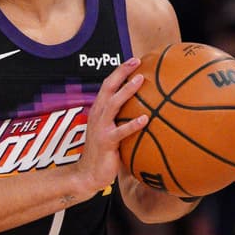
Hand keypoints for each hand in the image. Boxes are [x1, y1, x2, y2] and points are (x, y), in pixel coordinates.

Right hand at [74, 57, 150, 197]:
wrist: (88, 174)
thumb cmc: (103, 154)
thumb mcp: (111, 132)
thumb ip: (123, 120)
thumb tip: (147, 113)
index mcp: (99, 111)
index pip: (108, 86)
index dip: (119, 72)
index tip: (134, 60)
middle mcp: (97, 115)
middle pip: (108, 88)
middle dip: (121, 73)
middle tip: (136, 62)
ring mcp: (100, 128)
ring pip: (113, 104)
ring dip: (126, 91)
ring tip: (140, 81)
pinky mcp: (106, 142)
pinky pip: (120, 131)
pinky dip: (132, 124)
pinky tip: (145, 119)